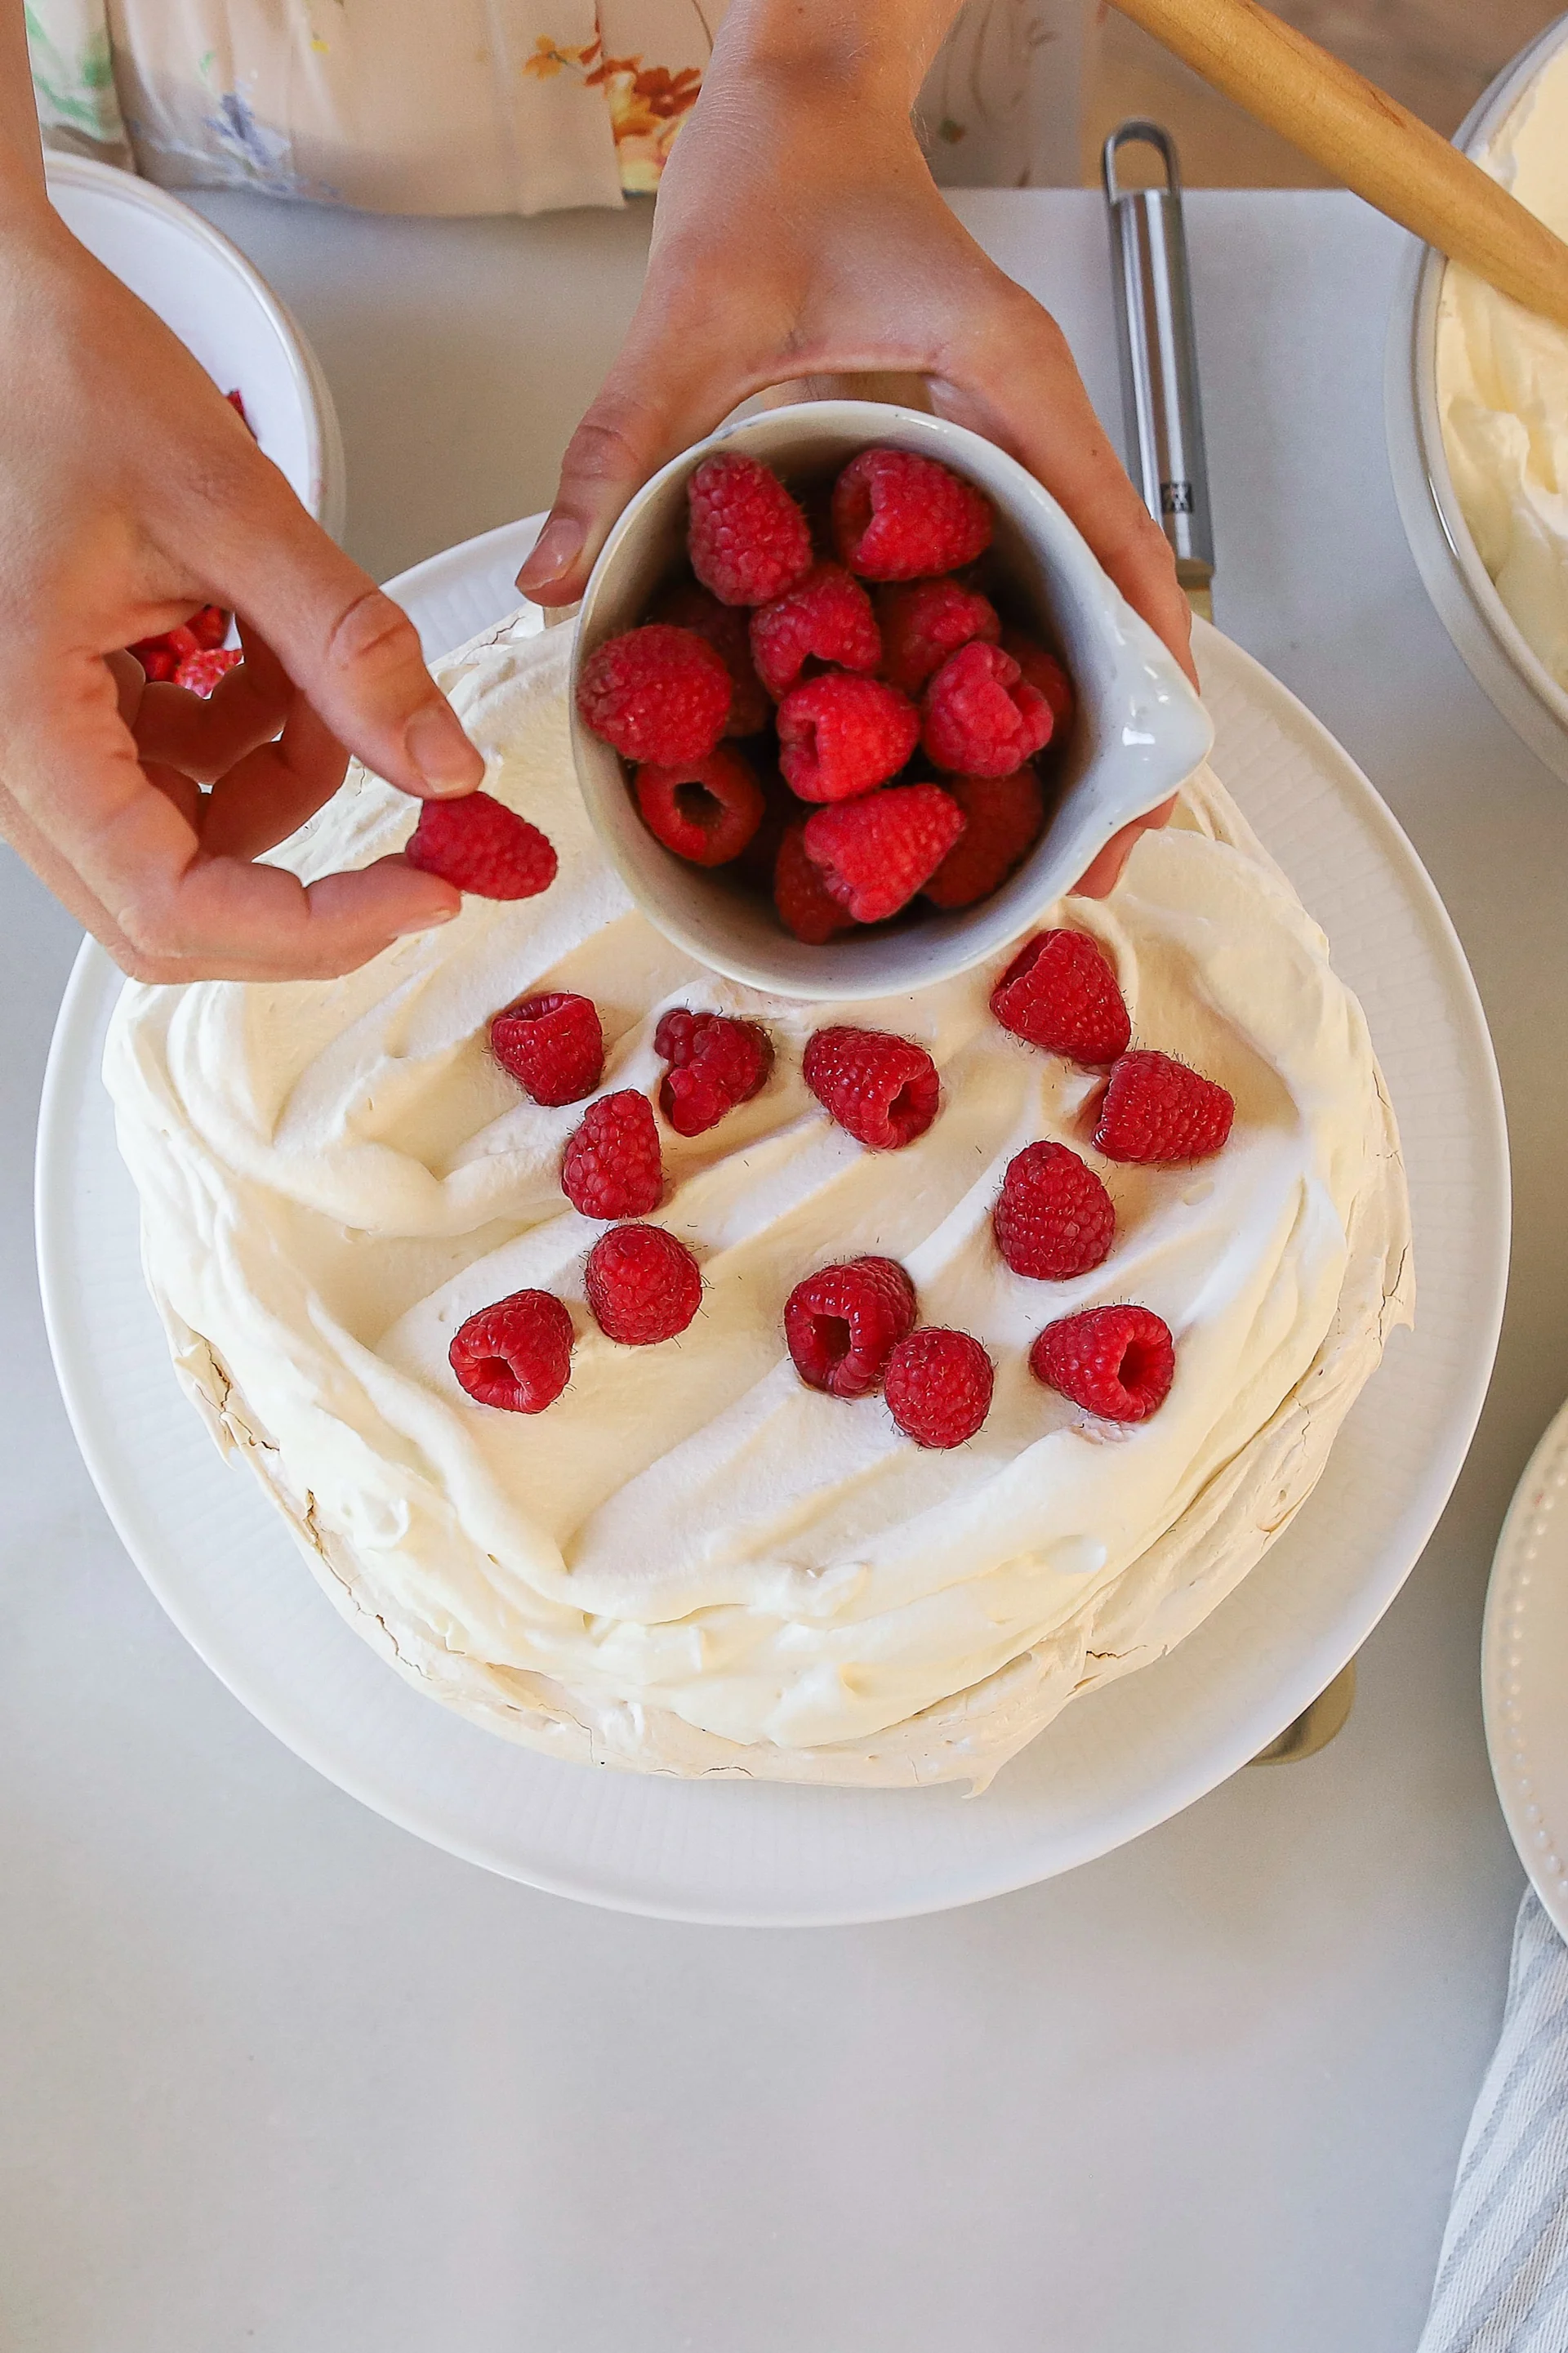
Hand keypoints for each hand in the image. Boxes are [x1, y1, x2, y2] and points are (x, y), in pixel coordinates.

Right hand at [0, 167, 483, 981]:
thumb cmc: (56, 375)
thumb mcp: (230, 506)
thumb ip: (349, 648)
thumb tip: (444, 768)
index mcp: (21, 721)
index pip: (171, 907)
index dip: (312, 928)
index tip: (426, 893)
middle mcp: (14, 760)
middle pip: (179, 910)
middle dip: (311, 880)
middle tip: (424, 830)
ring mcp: (42, 746)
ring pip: (197, 845)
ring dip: (293, 782)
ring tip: (320, 662)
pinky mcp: (77, 719)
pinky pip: (186, 781)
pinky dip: (261, 740)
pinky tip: (274, 652)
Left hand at [518, 33, 1193, 897]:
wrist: (796, 99)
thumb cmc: (778, 172)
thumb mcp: (690, 317)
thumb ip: (623, 447)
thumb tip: (559, 585)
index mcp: (1006, 381)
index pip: (1114, 538)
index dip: (1139, 667)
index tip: (1140, 776)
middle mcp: (1030, 421)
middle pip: (1114, 598)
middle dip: (1117, 732)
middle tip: (1089, 861)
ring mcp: (1010, 445)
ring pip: (1074, 599)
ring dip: (1073, 714)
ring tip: (1052, 837)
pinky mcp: (970, 463)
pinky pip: (1012, 576)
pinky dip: (1009, 665)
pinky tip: (972, 749)